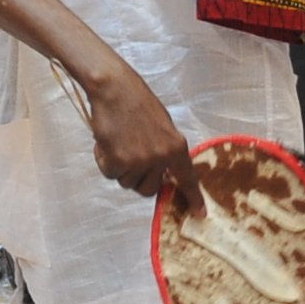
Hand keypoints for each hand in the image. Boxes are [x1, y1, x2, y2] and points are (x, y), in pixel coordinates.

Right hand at [84, 62, 198, 210]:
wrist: (114, 88)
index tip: (200, 215)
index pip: (187, 178)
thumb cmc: (137, 103)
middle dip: (138, 180)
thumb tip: (164, 173)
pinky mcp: (117, 161)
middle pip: (148, 190)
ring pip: (127, 182)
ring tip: (119, 142)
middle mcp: (160, 157)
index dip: (193, 198)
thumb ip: (166, 151)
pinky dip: (105, 161)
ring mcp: (139, 160)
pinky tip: (106, 142)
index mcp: (176, 147)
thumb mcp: (163, 127)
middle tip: (131, 159)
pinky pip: (110, 174)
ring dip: (120, 168)